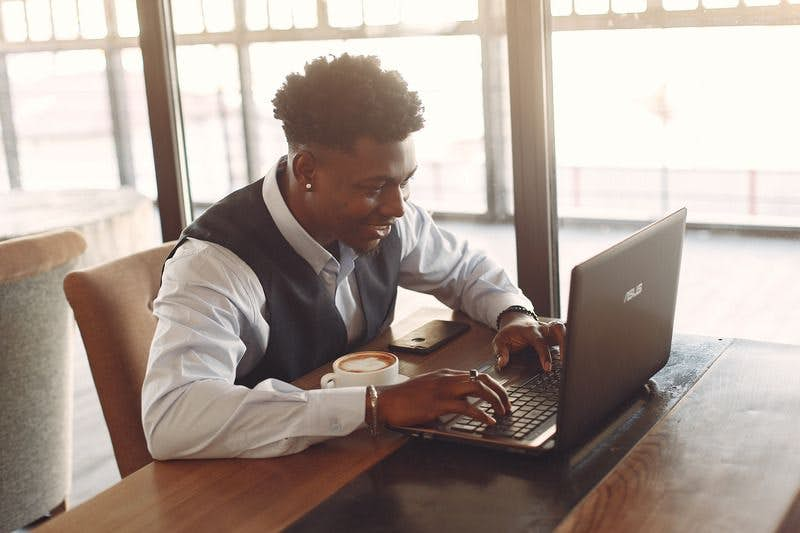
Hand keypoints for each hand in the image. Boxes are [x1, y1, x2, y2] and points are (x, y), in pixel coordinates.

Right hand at [374, 369, 511, 426]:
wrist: (386, 401)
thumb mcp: (428, 389)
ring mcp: (443, 390)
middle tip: (508, 406)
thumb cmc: (404, 398)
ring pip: (478, 389)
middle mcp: (447, 378)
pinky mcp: (438, 404)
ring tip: (502, 412)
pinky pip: (466, 407)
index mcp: (446, 374)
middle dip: (500, 392)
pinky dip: (481, 414)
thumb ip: (444, 392)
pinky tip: (488, 421)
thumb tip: (460, 403)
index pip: (477, 375)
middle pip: (483, 379)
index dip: (494, 386)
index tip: (502, 398)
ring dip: (495, 401)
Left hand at [492, 313, 565, 371]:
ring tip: (570, 361)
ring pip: (564, 330)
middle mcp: (542, 327)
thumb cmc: (509, 333)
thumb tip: (502, 363)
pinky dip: (569, 343)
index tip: (547, 367)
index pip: (539, 341)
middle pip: (557, 330)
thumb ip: (500, 351)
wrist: (516, 321)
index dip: (544, 354)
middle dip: (564, 344)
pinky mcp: (554, 333)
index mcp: (529, 329)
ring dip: (569, 342)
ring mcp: (549, 329)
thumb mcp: (500, 340)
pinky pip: (566, 334)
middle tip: (565, 363)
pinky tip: (570, 357)